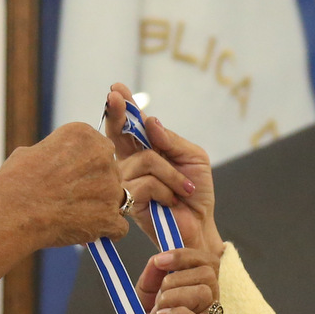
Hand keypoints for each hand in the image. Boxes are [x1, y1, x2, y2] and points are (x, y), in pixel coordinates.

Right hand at [0, 122, 126, 248]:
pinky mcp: (110, 217)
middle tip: (72, 198)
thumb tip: (53, 162)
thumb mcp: (31, 152)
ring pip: (117, 198)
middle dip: (96, 185)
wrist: (14, 211)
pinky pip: (118, 226)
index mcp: (85, 136)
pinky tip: (88, 232)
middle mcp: (103, 157)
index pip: (97, 149)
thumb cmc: (16, 182)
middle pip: (110, 172)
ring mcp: (110, 188)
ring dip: (102, 207)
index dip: (84, 166)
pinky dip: (105, 231)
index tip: (69, 176)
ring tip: (77, 217)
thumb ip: (54, 154)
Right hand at [103, 84, 221, 255]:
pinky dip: (166, 189)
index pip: (131, 125)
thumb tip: (151, 122)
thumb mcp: (192, 158)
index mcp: (146, 150)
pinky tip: (171, 200)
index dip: (124, 107)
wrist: (199, 224)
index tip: (117, 89)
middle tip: (115, 96)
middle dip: (119, 114)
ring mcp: (127, 182)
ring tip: (184, 189)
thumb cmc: (195, 192)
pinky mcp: (128, 201)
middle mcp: (132, 163)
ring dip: (170, 173)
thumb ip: (172, 140)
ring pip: (143, 159)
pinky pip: (145, 182)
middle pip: (118, 134)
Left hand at [111, 243, 221, 313]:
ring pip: (207, 293)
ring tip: (156, 310)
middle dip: (178, 272)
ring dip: (176, 293)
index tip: (159, 260)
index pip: (207, 263)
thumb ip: (149, 282)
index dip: (185, 254)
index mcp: (194, 299)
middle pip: (210, 272)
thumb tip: (157, 258)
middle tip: (158, 292)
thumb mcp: (138, 308)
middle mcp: (205, 312)